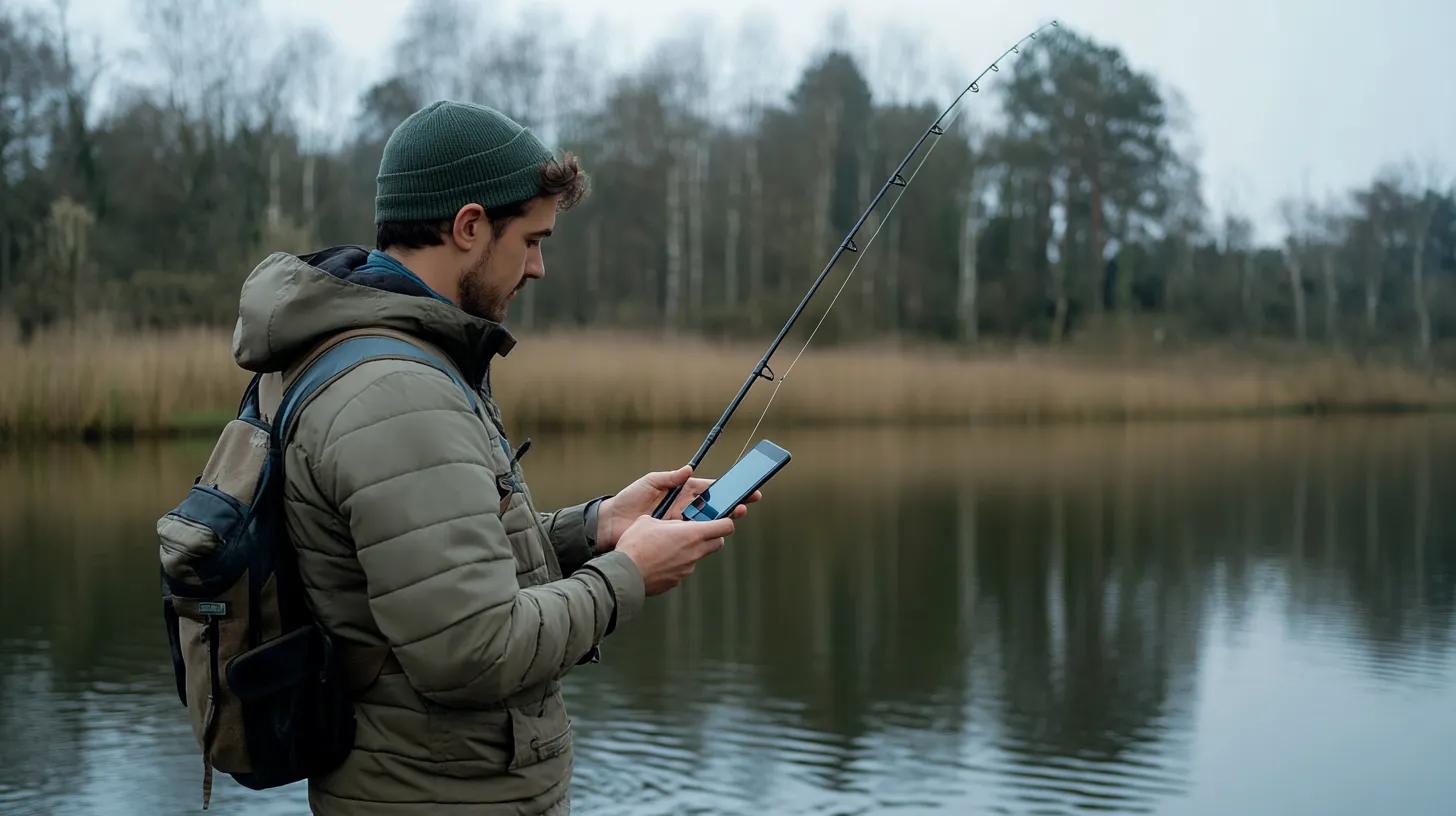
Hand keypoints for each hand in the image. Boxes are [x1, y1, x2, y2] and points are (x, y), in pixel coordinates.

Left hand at [595, 465, 760, 551]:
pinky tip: (715, 534)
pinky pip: (693, 536)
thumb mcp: (649, 482)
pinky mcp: (674, 537)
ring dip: (721, 520)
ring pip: (707, 522)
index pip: (709, 489)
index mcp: (682, 491)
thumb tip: (689, 469)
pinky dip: (704, 535)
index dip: (727, 488)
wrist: (612, 524)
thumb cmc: (629, 499)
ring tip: (734, 517)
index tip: (744, 487)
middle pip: (713, 506)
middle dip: (731, 505)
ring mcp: (681, 523)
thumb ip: (669, 477)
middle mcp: (685, 507)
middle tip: (745, 505)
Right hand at [615, 515, 736, 595]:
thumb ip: (666, 521)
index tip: (722, 519)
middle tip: (697, 531)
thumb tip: (668, 525)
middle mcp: (694, 552)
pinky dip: (675, 564)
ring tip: (668, 546)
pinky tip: (658, 561)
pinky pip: (682, 569)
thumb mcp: (649, 521)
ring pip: (697, 556)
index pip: (725, 527)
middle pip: (717, 543)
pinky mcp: (676, 581)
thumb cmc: (636, 544)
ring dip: (689, 550)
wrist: (624, 574)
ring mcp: (687, 569)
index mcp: (692, 534)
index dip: (726, 521)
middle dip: (712, 536)